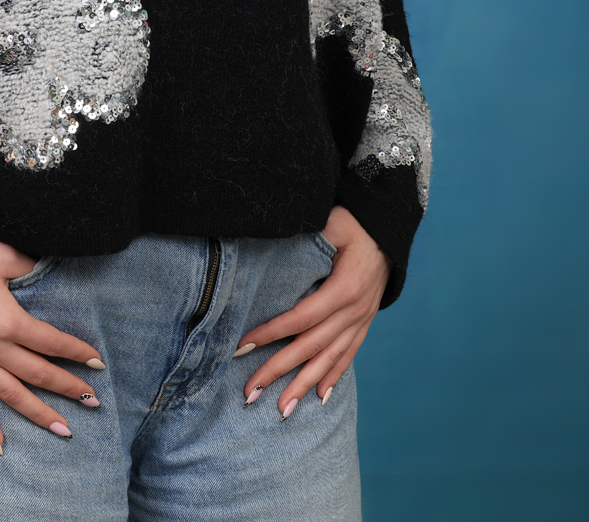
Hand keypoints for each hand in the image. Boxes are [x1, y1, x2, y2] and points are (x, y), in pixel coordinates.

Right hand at [0, 237, 103, 449]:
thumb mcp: (1, 255)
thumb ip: (28, 266)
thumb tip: (47, 269)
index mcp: (10, 320)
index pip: (52, 342)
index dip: (77, 353)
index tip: (97, 364)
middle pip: (38, 374)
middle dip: (68, 389)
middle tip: (92, 402)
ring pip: (10, 395)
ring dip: (38, 414)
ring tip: (63, 430)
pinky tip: (0, 444)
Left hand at [235, 206, 391, 416]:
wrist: (388, 230)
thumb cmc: (356, 222)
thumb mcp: (335, 220)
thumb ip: (314, 232)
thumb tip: (281, 231)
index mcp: (345, 287)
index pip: (302, 316)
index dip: (272, 331)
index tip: (242, 346)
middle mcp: (354, 310)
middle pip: (311, 346)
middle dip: (279, 370)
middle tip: (251, 391)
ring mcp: (361, 320)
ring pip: (329, 359)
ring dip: (303, 385)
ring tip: (281, 409)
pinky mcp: (363, 322)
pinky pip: (348, 355)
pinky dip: (332, 376)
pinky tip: (318, 396)